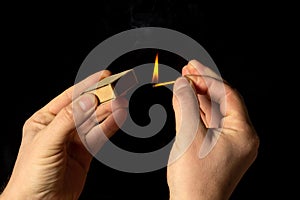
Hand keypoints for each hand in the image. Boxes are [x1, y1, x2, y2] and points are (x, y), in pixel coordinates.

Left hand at [0, 70, 127, 199]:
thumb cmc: (31, 176)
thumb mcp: (47, 143)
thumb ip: (68, 120)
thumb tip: (88, 100)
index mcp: (44, 120)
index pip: (69, 98)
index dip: (87, 86)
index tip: (104, 76)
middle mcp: (61, 128)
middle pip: (86, 108)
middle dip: (103, 98)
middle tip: (120, 88)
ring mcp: (74, 141)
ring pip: (95, 122)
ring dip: (109, 112)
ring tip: (123, 102)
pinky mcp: (86, 153)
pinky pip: (100, 136)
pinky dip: (110, 126)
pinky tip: (119, 117)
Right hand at [167, 60, 258, 199]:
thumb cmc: (195, 179)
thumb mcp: (189, 135)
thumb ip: (186, 105)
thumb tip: (182, 83)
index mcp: (243, 133)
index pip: (228, 95)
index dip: (208, 78)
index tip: (192, 66)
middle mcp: (241, 137)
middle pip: (222, 102)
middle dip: (203, 85)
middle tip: (187, 70)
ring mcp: (230, 144)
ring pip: (214, 113)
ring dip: (198, 97)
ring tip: (184, 81)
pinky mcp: (218, 150)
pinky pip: (209, 125)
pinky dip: (196, 112)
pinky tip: (185, 100)